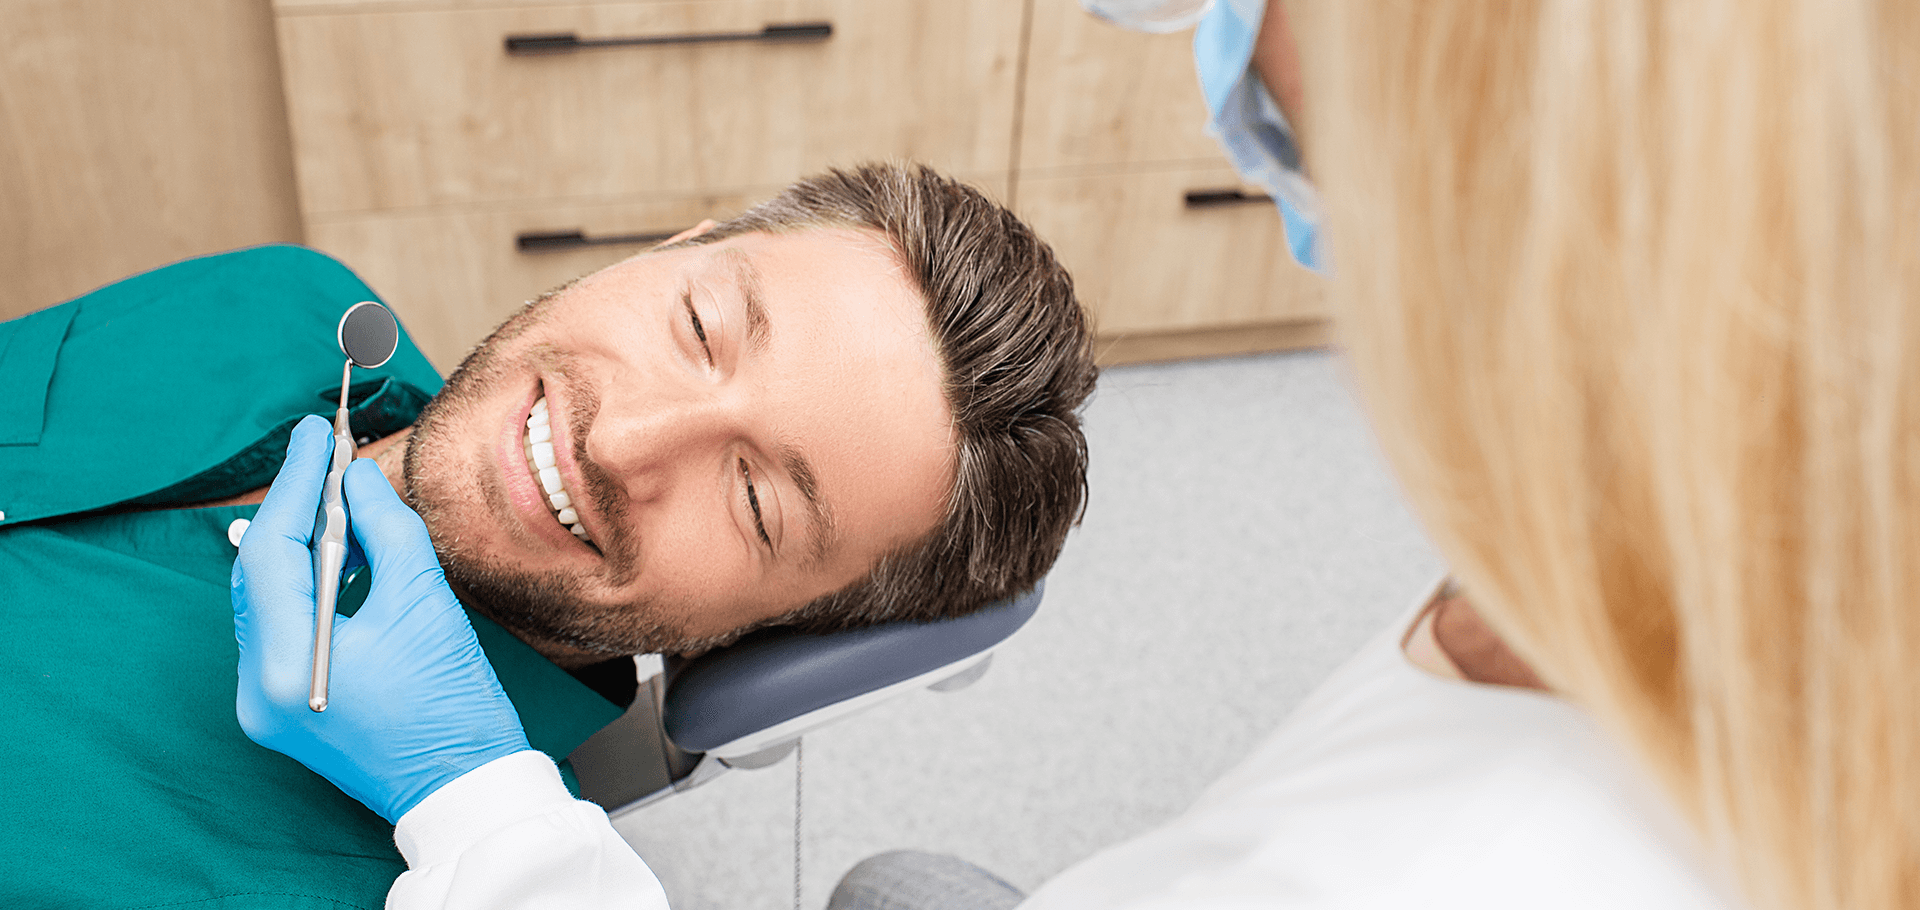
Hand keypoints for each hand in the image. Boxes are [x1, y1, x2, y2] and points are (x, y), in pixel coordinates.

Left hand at [233, 415, 531, 823]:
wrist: (464, 789)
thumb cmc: (454, 707)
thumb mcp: (423, 603)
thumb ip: (384, 529)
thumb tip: (355, 478)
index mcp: (284, 666)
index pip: (271, 550)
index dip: (294, 482)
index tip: (315, 433)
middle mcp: (257, 689)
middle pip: (259, 573)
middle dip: (294, 508)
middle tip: (325, 453)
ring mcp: (264, 703)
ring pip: (268, 598)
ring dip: (301, 544)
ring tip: (339, 497)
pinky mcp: (283, 707)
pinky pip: (282, 627)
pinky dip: (307, 585)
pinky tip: (338, 555)